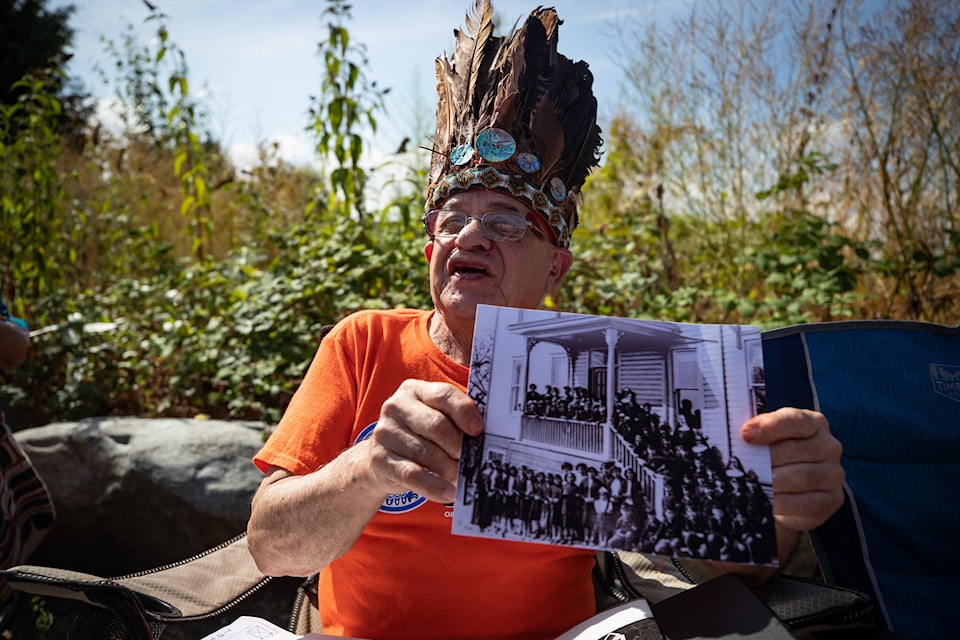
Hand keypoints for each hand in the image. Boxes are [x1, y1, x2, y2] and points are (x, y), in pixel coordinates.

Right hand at [365, 379, 483, 504]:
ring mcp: (385, 433)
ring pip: (427, 453)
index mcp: (414, 390)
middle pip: (436, 425)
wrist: (380, 459)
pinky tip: (449, 493)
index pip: (443, 394)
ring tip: (462, 477)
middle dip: (459, 446)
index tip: (479, 430)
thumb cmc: (417, 435)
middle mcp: (395, 407)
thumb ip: (454, 419)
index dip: (464, 412)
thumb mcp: (432, 418)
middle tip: (472, 460)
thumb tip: (485, 437)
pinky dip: (435, 487)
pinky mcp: (380, 459)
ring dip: (450, 469)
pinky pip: (413, 475)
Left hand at [741, 407, 844, 531]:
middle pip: (795, 450)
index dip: (769, 427)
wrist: (787, 492)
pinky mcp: (832, 500)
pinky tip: (767, 502)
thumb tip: (743, 435)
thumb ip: (757, 433)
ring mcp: (833, 474)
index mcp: (814, 423)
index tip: (745, 434)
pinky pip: (807, 502)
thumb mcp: (766, 440)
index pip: (794, 420)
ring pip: (801, 477)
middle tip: (744, 467)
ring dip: (773, 482)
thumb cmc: (774, 458)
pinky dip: (783, 503)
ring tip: (752, 485)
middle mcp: (829, 446)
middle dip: (765, 459)